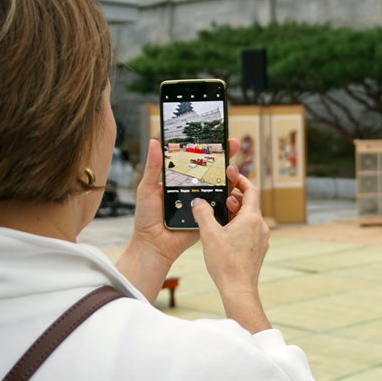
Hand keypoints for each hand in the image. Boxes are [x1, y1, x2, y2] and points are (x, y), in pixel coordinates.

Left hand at [115, 137, 239, 301]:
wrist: (153, 245)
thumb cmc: (147, 218)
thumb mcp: (147, 188)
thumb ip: (154, 167)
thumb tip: (154, 141)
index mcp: (181, 180)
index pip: (198, 160)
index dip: (210, 148)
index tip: (219, 135)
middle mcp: (196, 189)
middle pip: (216, 169)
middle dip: (227, 156)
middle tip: (235, 144)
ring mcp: (205, 202)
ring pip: (223, 186)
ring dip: (231, 175)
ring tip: (232, 166)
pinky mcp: (211, 217)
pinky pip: (224, 206)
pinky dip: (230, 198)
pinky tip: (232, 188)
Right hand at [192, 168, 270, 333]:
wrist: (238, 289)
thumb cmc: (226, 263)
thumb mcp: (209, 235)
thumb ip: (203, 214)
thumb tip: (198, 201)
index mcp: (251, 218)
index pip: (251, 190)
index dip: (241, 180)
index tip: (231, 174)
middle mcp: (261, 226)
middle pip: (250, 203)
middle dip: (235, 197)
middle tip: (221, 196)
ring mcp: (262, 238)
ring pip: (250, 217)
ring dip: (237, 212)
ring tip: (221, 214)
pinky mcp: (258, 249)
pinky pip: (250, 230)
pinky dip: (240, 225)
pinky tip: (225, 232)